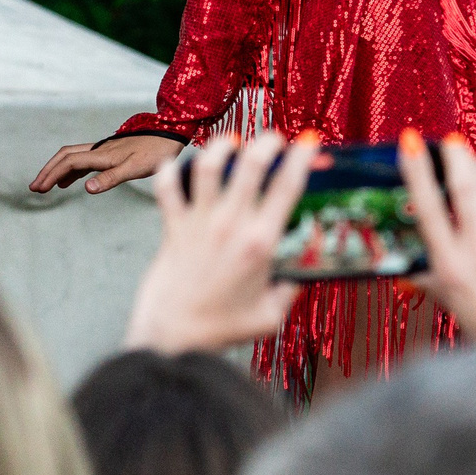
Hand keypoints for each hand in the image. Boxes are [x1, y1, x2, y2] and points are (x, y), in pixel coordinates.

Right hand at [32, 132, 180, 195]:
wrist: (170, 134)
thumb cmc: (156, 153)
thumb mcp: (136, 168)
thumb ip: (111, 178)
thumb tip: (86, 189)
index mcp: (102, 154)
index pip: (69, 163)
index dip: (51, 175)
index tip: (39, 189)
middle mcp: (99, 150)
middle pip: (64, 157)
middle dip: (48, 171)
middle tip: (34, 188)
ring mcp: (103, 150)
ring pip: (71, 157)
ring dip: (56, 170)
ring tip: (45, 186)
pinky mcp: (109, 153)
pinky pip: (83, 160)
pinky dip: (70, 170)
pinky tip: (69, 182)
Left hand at [122, 132, 316, 352]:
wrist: (173, 335)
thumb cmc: (221, 328)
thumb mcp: (270, 316)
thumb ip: (288, 291)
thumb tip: (297, 274)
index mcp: (261, 243)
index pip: (287, 188)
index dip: (301, 159)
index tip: (308, 144)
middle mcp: (231, 226)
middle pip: (251, 166)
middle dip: (266, 143)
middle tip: (273, 139)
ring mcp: (199, 223)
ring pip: (208, 167)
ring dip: (220, 147)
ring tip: (230, 142)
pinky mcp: (172, 227)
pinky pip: (166, 188)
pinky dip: (170, 170)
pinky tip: (177, 164)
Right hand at [404, 132, 475, 349]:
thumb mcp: (453, 308)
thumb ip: (432, 283)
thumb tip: (410, 269)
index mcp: (450, 266)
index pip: (428, 209)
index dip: (419, 173)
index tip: (410, 145)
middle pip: (464, 193)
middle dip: (455, 161)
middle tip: (446, 140)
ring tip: (469, 153)